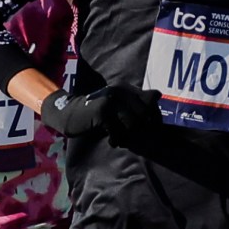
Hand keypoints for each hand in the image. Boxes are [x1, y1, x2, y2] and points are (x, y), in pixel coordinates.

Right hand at [40, 84, 161, 141]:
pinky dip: (116, 139)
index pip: (152, 98)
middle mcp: (120, 90)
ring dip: (128, 135)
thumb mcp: (117, 106)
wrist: (70, 114)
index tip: (151, 128)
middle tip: (131, 136)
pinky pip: (118, 131)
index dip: (155, 115)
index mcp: (126, 87)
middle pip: (144, 113)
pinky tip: (111, 141)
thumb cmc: (97, 114)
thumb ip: (136, 105)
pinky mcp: (102, 111)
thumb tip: (158, 101)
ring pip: (133, 123)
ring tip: (121, 139)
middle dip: (141, 128)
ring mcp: (111, 100)